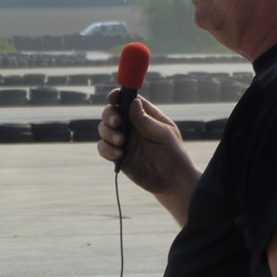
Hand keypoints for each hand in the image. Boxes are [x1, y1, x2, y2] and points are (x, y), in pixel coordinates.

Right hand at [97, 89, 200, 224]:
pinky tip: (118, 154)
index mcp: (145, 115)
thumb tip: (134, 102)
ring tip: (121, 142)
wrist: (171, 180)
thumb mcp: (163, 134)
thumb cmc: (172, 153)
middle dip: (110, 115)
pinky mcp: (118, 155)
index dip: (117, 96)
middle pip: (111, 113)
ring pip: (104, 129)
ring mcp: (124, 140)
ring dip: (108, 133)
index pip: (128, 100)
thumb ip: (146, 120)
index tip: (113, 99)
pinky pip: (103, 148)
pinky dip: (106, 149)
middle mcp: (132, 126)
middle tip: (117, 123)